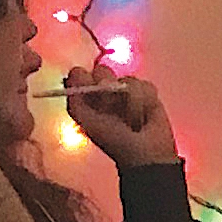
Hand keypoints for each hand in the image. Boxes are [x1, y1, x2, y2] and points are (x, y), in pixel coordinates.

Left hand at [64, 63, 178, 167]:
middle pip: (102, 70)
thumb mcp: (88, 123)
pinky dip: (147, 101)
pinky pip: (145, 85)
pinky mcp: (147, 92)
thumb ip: (76, 102)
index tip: (90, 88)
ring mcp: (126, 90)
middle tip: (111, 107)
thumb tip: (74, 73)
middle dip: (108, 88)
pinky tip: (145, 114)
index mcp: (86, 98)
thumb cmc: (113, 140)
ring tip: (132, 119)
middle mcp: (104, 91)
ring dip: (131, 101)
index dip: (84, 78)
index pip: (79, 74)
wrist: (144, 151)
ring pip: (127, 79)